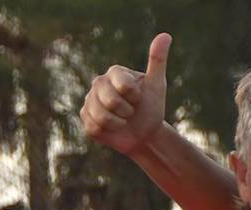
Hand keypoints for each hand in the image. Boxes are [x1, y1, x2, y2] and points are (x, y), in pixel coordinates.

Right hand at [80, 33, 170, 155]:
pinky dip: (108, 133)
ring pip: (101, 117)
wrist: (144, 133)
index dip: (135, 97)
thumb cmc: (151, 107)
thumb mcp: (157, 85)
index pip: (124, 86)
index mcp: (115, 72)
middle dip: (127, 111)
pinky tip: (113, 128)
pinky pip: (94, 128)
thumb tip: (165, 35)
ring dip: (118, 123)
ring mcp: (89, 100)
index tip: (139, 98)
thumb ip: (157, 61)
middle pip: (111, 101)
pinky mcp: (85, 118)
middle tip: (131, 111)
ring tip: (123, 121)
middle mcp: (98, 83)